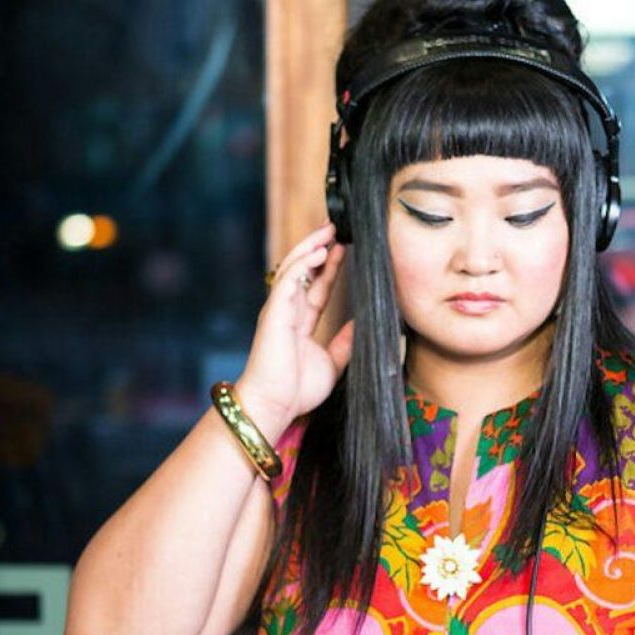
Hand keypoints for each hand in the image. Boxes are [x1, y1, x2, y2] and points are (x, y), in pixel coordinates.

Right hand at [233, 223, 354, 431]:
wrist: (275, 406)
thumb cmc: (296, 391)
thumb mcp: (332, 364)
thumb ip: (344, 343)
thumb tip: (360, 324)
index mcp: (299, 323)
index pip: (317, 287)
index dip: (329, 268)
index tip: (343, 249)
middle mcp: (288, 312)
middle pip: (303, 271)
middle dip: (318, 247)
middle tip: (335, 228)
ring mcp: (279, 310)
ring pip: (293, 268)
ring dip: (310, 248)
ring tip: (329, 231)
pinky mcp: (274, 312)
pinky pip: (288, 281)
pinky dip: (303, 264)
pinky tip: (319, 252)